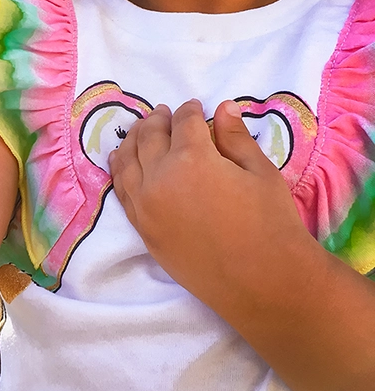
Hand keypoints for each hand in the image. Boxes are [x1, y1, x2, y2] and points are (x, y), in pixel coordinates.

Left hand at [108, 99, 311, 311]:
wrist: (265, 283)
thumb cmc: (271, 223)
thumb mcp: (260, 171)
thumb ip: (235, 137)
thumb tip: (223, 106)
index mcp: (192, 158)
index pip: (183, 123)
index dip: (189, 110)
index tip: (193, 106)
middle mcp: (160, 178)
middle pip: (149, 137)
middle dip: (157, 120)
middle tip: (163, 113)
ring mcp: (146, 205)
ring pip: (128, 161)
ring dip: (133, 140)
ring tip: (140, 130)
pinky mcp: (143, 229)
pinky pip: (122, 191)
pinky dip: (119, 170)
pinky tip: (121, 160)